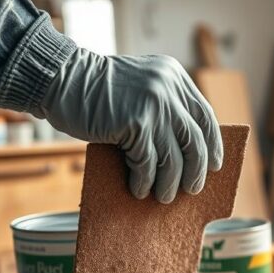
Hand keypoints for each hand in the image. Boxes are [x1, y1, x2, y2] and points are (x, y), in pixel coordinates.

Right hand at [40, 49, 222, 202]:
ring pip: (174, 158)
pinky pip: (147, 163)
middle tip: (191, 189)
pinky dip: (144, 181)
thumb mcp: (141, 85)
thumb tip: (187, 150)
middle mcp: (169, 88)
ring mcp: (154, 105)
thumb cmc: (97, 90)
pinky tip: (138, 189)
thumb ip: (164, 105)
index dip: (212, 145)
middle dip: (196, 170)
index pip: (205, 116)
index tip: (214, 165)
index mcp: (174, 76)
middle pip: (195, 141)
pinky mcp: (136, 123)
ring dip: (169, 183)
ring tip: (163, 196)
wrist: (59, 77)